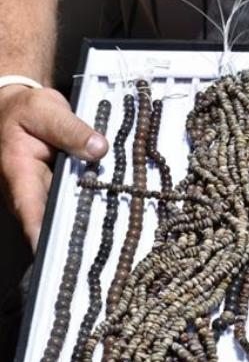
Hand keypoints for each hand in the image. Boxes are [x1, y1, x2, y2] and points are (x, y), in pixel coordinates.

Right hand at [0, 85, 107, 250]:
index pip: (29, 210)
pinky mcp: (58, 194)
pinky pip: (75, 207)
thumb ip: (70, 130)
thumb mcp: (45, 111)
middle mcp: (28, 191)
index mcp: (18, 173)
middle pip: (50, 223)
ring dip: (87, 227)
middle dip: (73, 238)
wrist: (19, 109)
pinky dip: (92, 212)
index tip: (58, 251)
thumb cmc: (27, 111)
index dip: (42, 233)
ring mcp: (43, 195)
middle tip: (101, 252)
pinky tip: (117, 219)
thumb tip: (99, 148)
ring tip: (114, 242)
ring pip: (65, 217)